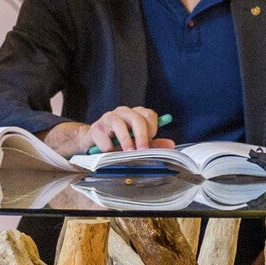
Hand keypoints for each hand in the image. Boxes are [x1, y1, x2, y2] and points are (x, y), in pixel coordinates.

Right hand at [42, 106, 175, 155]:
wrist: (94, 142)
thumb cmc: (119, 141)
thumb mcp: (137, 143)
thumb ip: (153, 143)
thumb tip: (171, 145)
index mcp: (136, 114)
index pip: (149, 115)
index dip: (152, 128)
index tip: (151, 141)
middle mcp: (123, 112)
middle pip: (136, 118)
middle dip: (141, 136)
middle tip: (143, 150)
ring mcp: (108, 117)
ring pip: (119, 124)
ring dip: (125, 140)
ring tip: (128, 152)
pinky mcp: (95, 127)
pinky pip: (104, 137)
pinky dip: (108, 147)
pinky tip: (109, 152)